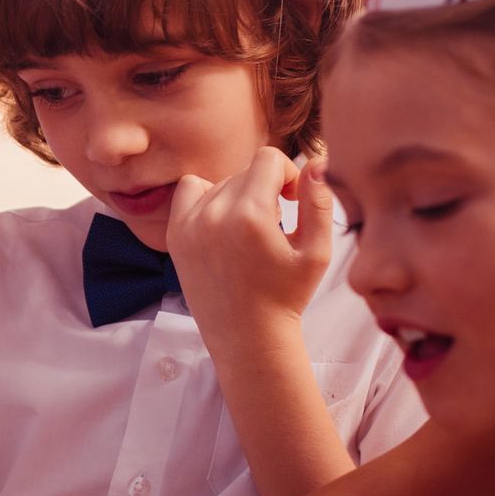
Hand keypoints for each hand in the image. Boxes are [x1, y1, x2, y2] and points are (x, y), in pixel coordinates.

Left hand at [166, 149, 331, 340]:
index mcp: (251, 215)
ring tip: (249, 229)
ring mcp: (189, 224)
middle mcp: (214, 214)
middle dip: (265, 188)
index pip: (269, 159)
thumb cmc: (287, 296)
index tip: (291, 199)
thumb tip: (316, 161)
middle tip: (274, 224)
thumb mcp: (316, 251)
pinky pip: (190, 190)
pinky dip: (208, 197)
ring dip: (239, 195)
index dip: (287, 174)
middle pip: (245, 171)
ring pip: (220, 181)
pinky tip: (223, 223)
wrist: (247, 336)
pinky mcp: (176, 235)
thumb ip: (318, 202)